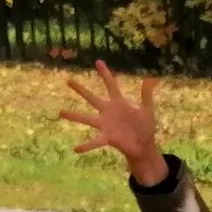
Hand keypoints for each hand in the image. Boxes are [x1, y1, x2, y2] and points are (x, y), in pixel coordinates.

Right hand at [56, 62, 169, 187]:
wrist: (144, 146)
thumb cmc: (144, 127)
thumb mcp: (147, 110)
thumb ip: (146, 95)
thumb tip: (151, 79)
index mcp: (118, 103)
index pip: (111, 85)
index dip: (105, 74)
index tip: (98, 62)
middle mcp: (108, 112)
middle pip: (92, 98)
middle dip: (81, 89)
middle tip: (68, 80)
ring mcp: (105, 125)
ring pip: (87, 119)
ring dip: (74, 116)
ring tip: (60, 112)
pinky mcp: (107, 138)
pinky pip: (95, 142)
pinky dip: (86, 145)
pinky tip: (76, 149)